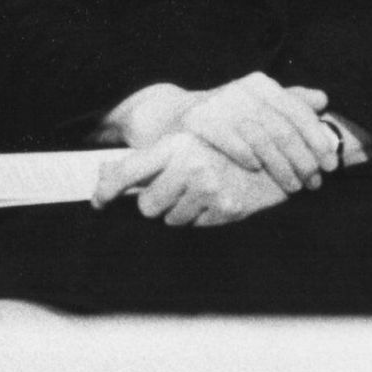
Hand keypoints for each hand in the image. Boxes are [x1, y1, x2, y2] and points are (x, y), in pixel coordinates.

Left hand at [94, 132, 288, 227]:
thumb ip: (144, 161)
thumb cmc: (219, 150)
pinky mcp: (227, 208)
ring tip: (198, 193)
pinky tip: (214, 200)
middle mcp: (190, 166)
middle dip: (155, 203)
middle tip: (173, 191)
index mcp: (175, 146)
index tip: (98, 202)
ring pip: (171, 219)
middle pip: (147, 205)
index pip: (126, 173)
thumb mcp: (181, 145)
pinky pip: (196, 225)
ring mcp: (210, 189)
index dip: (106, 191)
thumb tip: (104, 175)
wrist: (273, 156)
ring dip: (179, 211)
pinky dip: (201, 217)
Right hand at [118, 73, 338, 193]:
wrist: (172, 116)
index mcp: (261, 84)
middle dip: (304, 160)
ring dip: (282, 166)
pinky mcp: (199, 120)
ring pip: (262, 139)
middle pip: (283, 129)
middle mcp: (242, 89)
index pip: (298, 113)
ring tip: (293, 186)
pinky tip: (257, 169)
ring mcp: (220, 103)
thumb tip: (322, 100)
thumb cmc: (224, 116)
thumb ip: (289, 102)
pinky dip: (247, 156)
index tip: (330, 165)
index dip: (317, 140)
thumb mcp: (256, 104)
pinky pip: (232, 141)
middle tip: (314, 183)